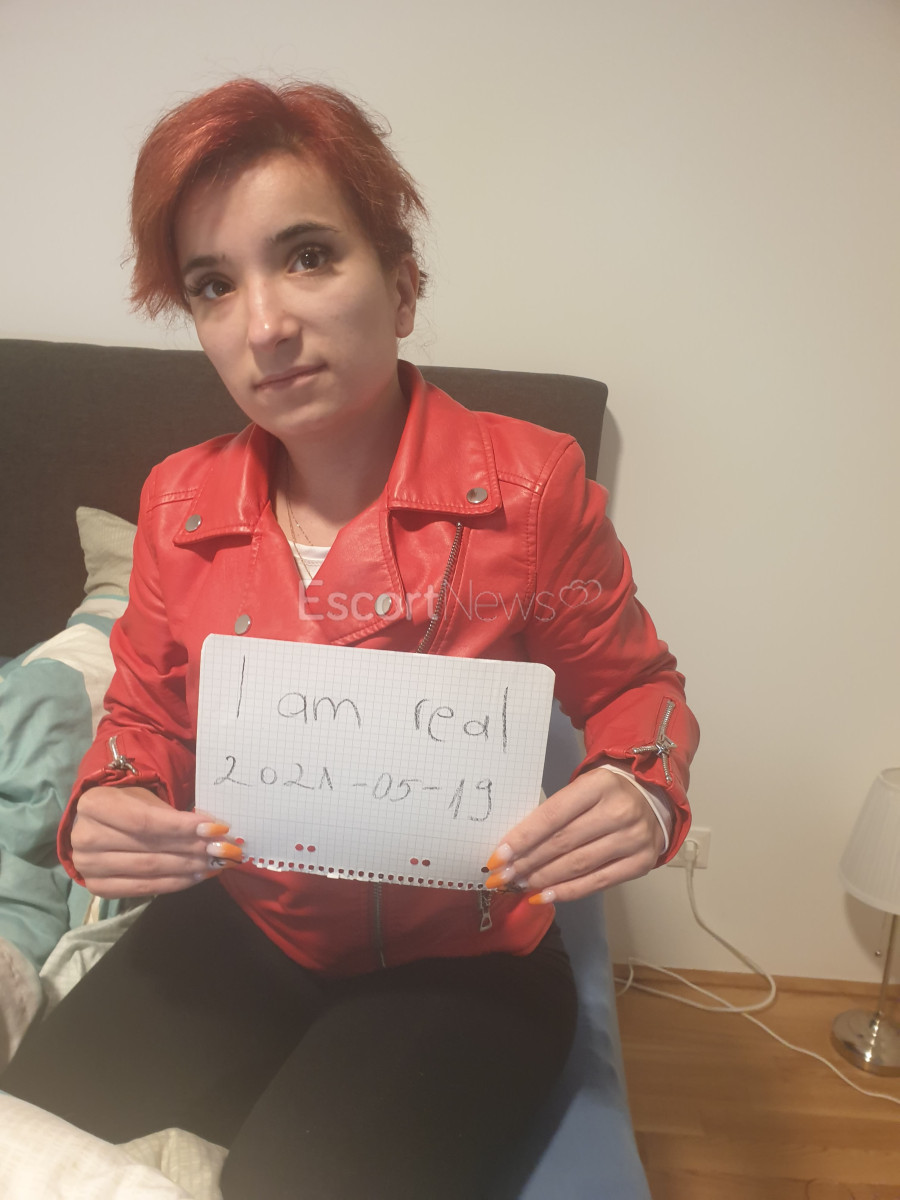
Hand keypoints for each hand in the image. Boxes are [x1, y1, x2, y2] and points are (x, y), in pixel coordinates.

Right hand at [70, 786, 241, 898]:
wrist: (95, 825)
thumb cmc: (126, 805)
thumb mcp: (147, 799)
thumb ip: (175, 815)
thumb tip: (216, 830)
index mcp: (94, 806)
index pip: (146, 821)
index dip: (183, 827)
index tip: (217, 829)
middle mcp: (85, 838)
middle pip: (150, 848)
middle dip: (193, 849)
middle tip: (224, 849)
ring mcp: (88, 867)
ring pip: (149, 870)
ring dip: (188, 868)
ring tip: (215, 864)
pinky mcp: (98, 888)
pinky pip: (142, 889)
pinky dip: (174, 883)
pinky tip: (196, 876)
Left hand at [485, 769, 665, 903]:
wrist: (651, 798)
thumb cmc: (604, 794)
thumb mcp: (581, 789)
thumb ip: (554, 813)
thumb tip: (515, 847)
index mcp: (598, 785)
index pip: (552, 816)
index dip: (522, 838)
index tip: (498, 856)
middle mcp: (619, 811)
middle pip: (562, 842)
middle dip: (526, 862)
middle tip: (502, 877)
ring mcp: (633, 838)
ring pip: (577, 864)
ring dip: (542, 878)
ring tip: (518, 886)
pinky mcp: (641, 862)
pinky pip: (598, 882)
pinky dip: (568, 891)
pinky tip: (545, 896)